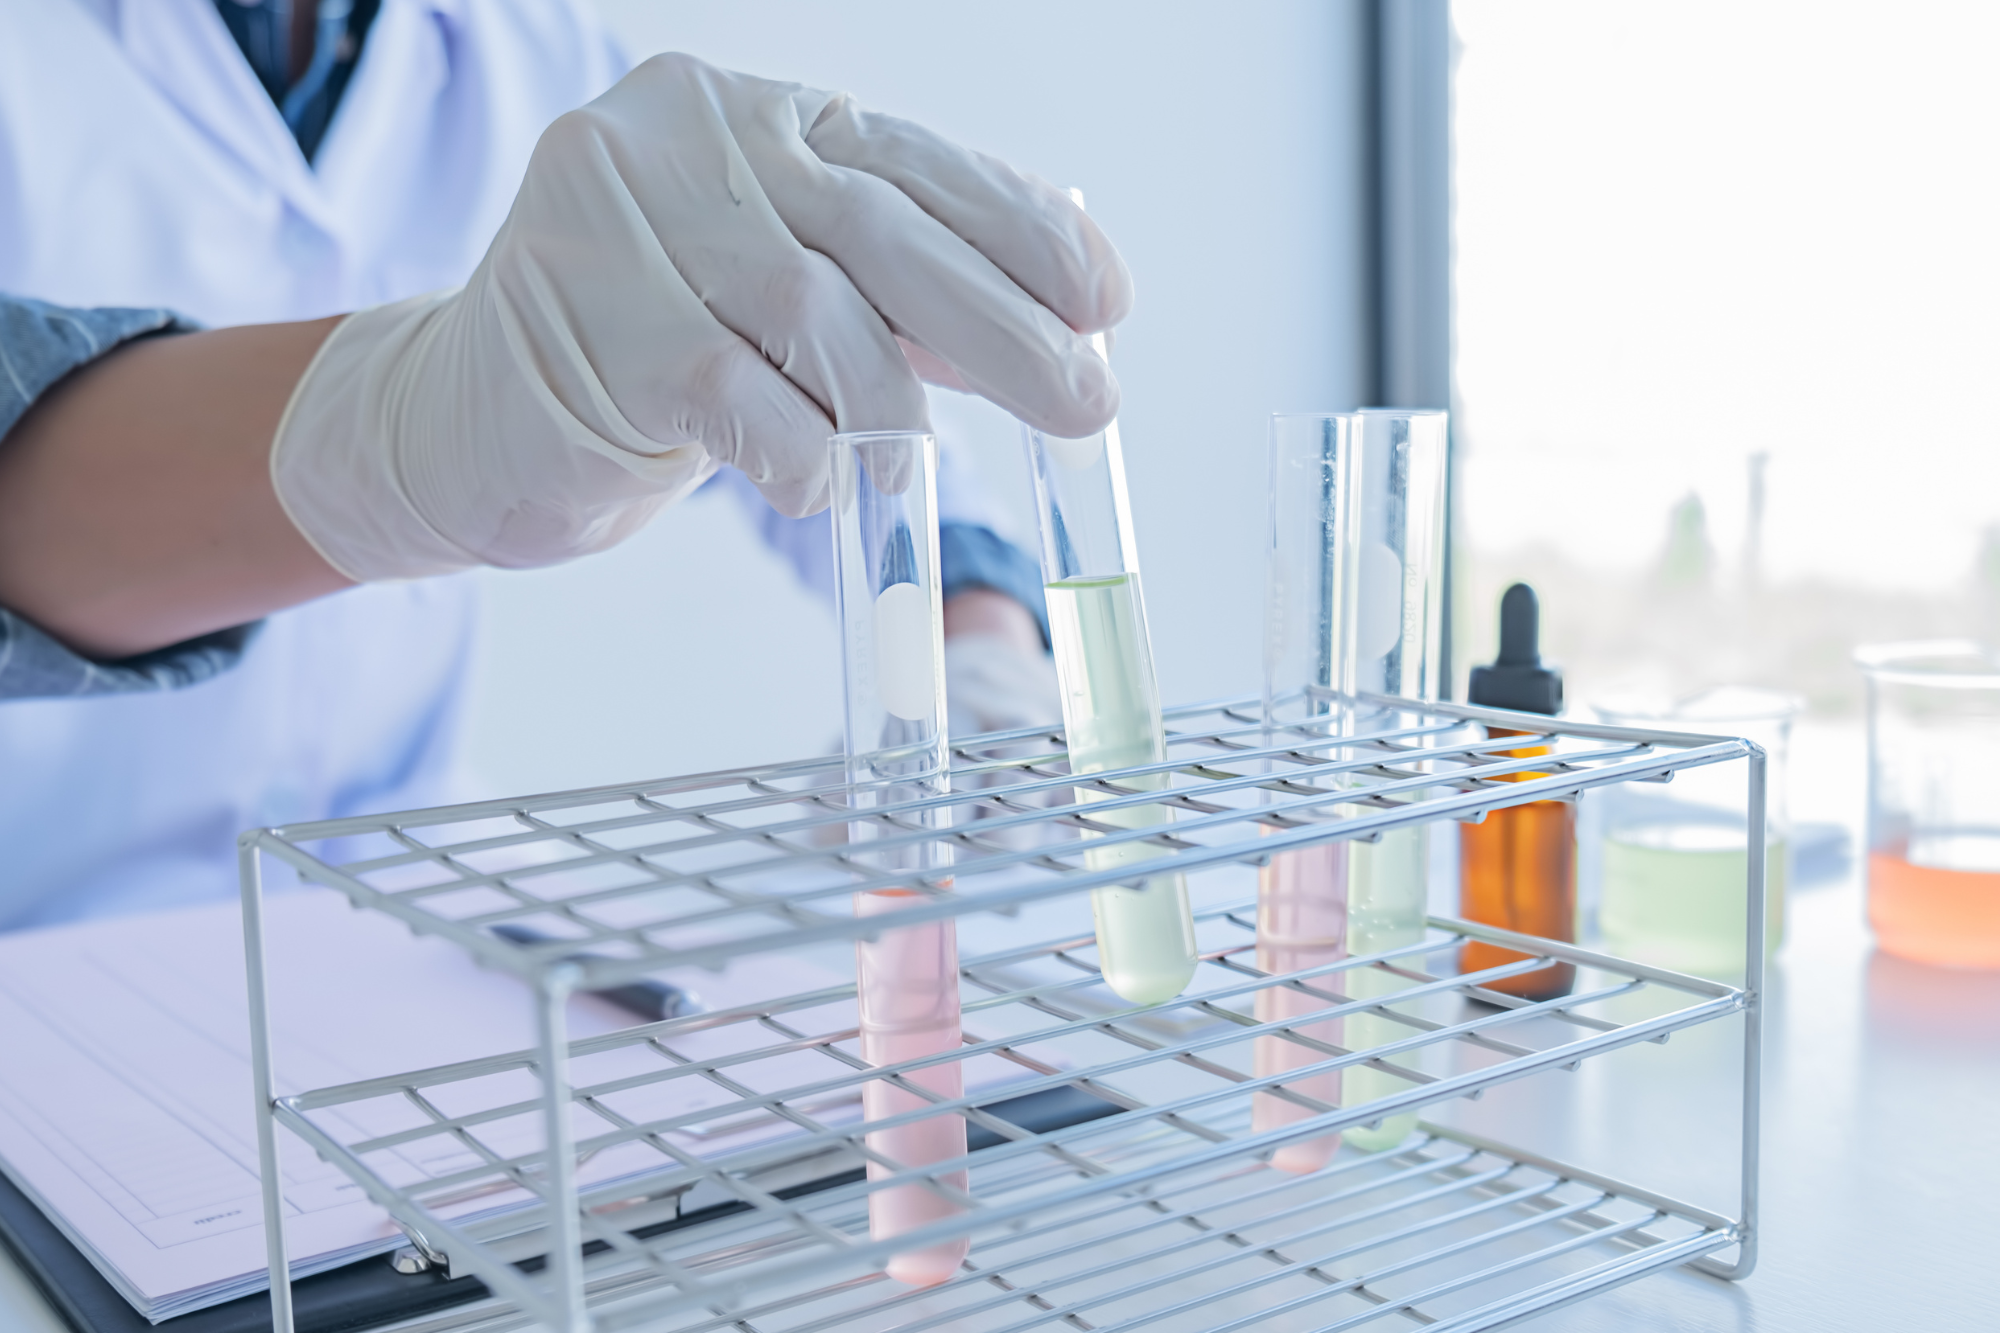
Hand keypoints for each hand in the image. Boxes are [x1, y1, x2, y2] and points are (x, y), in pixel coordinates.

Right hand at [273, 54, 1132, 581]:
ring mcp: (623, 224)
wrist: (460, 422)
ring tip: (920, 467)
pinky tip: (823, 485)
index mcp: (747, 116)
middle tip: (1090, 403)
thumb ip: (895, 298)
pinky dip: (803, 455)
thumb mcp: (780, 305)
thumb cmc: (647, 360)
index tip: (1106, 299)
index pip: (912, 163)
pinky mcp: (587, 326)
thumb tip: (1058, 324)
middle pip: (881, 233)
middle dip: (1004, 327)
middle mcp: (684, 142)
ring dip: (893, 408)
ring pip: (816, 315)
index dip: (1021, 231)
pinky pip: (739, 399)